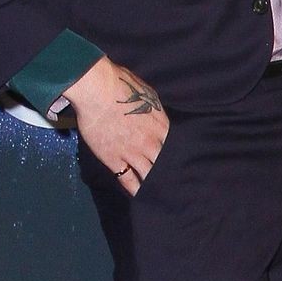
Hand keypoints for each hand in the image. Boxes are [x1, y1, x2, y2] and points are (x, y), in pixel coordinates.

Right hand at [64, 55, 168, 194]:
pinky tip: (140, 195)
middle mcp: (151, 144)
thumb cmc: (122, 85)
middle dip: (171, 175)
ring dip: (154, 185)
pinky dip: (135, 189)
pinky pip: (127, 180)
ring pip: (149, 176)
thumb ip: (156, 111)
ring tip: (162, 195)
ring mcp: (133, 154)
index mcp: (162, 127)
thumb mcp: (149, 95)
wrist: (97, 91)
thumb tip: (159, 116)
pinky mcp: (114, 160)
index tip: (185, 167)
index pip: (176, 149)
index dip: (179, 158)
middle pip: (165, 166)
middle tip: (177, 187)